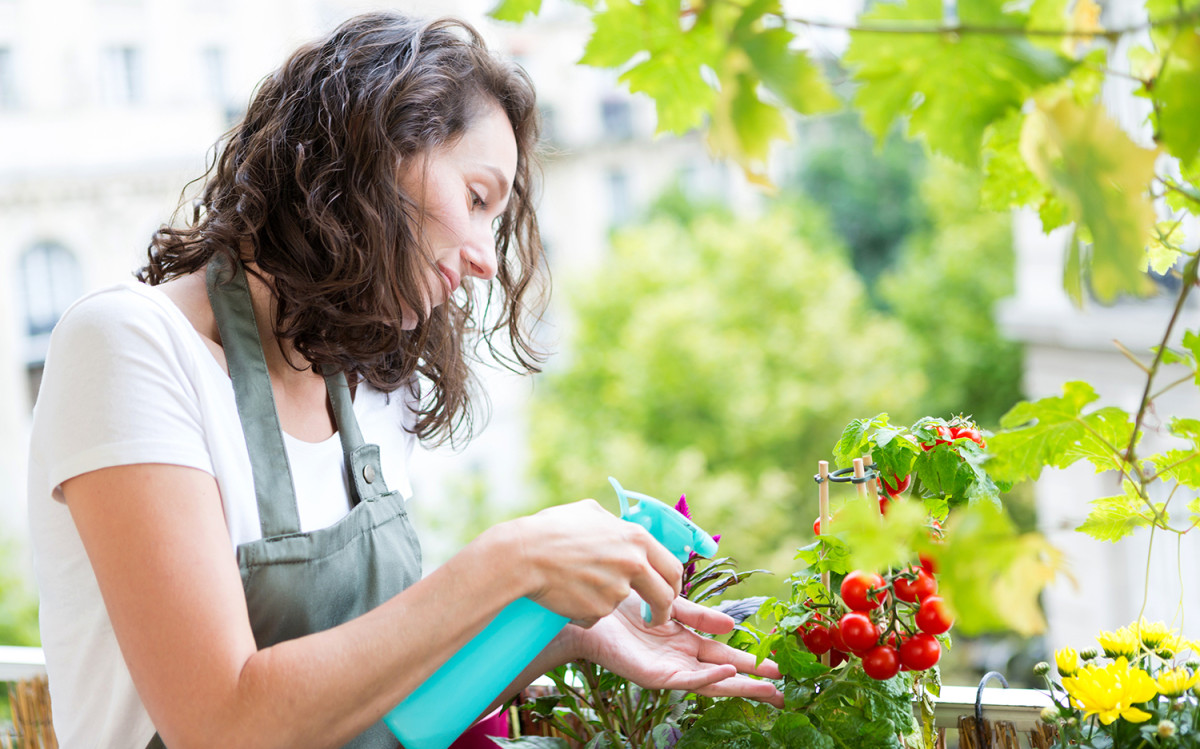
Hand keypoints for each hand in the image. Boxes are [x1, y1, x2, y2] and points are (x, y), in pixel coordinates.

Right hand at [504, 500, 682, 627]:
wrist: (524, 555)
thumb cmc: (551, 529)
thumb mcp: (589, 512)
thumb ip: (614, 523)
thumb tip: (621, 526)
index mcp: (636, 538)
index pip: (673, 567)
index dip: (674, 584)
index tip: (668, 593)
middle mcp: (633, 564)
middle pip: (664, 596)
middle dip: (663, 611)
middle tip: (655, 617)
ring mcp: (617, 590)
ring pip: (622, 603)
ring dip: (606, 601)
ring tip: (577, 585)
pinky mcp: (599, 610)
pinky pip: (597, 615)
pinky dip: (586, 610)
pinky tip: (566, 594)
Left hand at [568, 594, 783, 707]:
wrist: (589, 612)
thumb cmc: (624, 605)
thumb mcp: (670, 603)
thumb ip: (698, 615)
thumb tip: (731, 625)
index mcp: (687, 642)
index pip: (726, 655)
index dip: (752, 660)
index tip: (779, 665)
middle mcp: (682, 659)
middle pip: (726, 674)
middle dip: (754, 681)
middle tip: (785, 689)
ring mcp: (670, 670)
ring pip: (711, 683)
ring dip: (740, 685)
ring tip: (768, 687)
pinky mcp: (655, 676)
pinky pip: (687, 679)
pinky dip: (709, 678)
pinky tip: (729, 674)